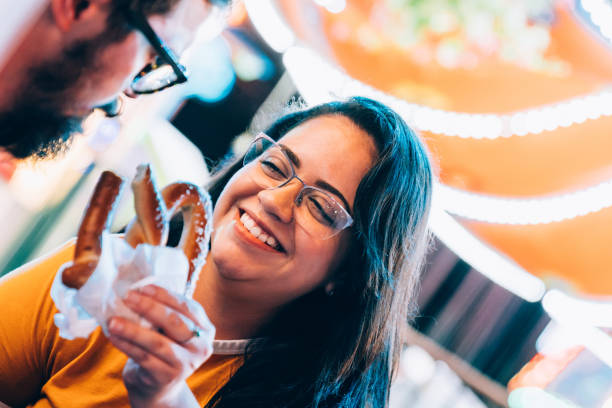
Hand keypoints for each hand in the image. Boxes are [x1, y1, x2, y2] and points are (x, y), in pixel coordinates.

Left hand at [107, 285, 214, 406]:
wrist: (159, 385)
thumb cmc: (164, 348)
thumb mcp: (171, 330)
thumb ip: (165, 312)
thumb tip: (138, 290)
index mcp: (205, 328)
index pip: (187, 307)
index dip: (164, 295)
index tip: (143, 287)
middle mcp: (200, 346)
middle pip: (175, 322)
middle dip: (149, 307)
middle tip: (128, 297)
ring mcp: (185, 364)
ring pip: (158, 342)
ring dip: (133, 329)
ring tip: (114, 321)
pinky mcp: (167, 377)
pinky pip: (144, 358)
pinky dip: (127, 345)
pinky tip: (114, 337)